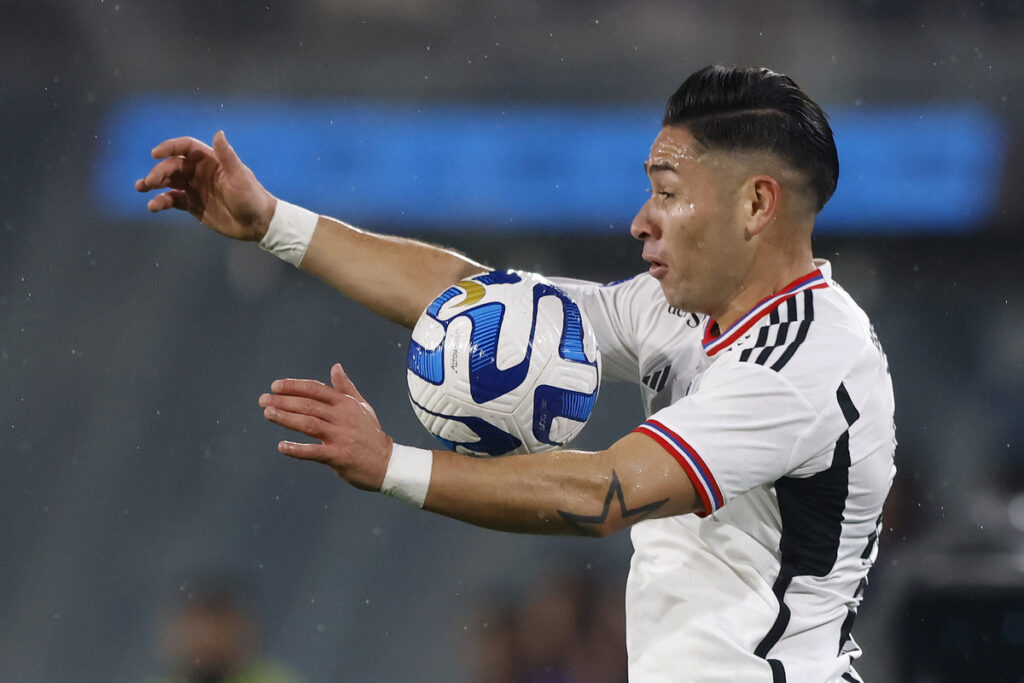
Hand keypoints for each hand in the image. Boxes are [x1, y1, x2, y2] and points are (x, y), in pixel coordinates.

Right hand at [135, 131, 276, 241]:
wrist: (257, 223)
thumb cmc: (251, 196)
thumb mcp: (239, 176)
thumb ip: (227, 156)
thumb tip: (219, 133)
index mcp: (210, 161)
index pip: (186, 148)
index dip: (170, 147)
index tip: (156, 153)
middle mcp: (200, 172)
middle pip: (173, 166)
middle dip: (159, 171)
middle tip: (150, 182)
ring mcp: (195, 188)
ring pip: (168, 182)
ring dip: (153, 183)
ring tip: (141, 188)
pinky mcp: (192, 205)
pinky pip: (172, 200)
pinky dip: (161, 201)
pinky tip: (153, 206)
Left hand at [258, 363, 392, 490]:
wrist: (386, 463)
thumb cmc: (371, 434)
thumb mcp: (362, 407)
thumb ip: (346, 388)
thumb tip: (336, 367)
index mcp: (346, 404)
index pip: (316, 389)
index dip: (294, 386)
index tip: (275, 386)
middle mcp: (342, 417)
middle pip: (308, 405)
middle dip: (283, 401)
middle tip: (263, 400)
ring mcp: (340, 436)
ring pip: (308, 424)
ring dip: (286, 418)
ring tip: (267, 413)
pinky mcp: (339, 456)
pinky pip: (314, 452)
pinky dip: (297, 449)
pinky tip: (282, 446)